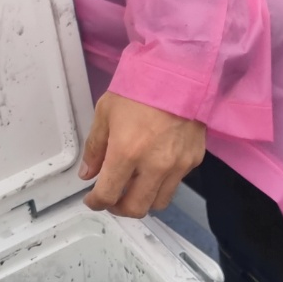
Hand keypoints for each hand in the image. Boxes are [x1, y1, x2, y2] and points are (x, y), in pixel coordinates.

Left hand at [79, 93, 205, 219]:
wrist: (180, 72)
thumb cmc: (138, 88)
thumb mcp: (105, 112)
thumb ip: (95, 147)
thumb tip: (88, 174)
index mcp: (126, 153)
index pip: (108, 195)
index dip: (96, 202)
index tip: (92, 199)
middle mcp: (154, 166)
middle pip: (135, 208)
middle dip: (119, 208)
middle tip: (112, 197)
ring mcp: (178, 165)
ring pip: (158, 202)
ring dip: (142, 199)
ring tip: (133, 185)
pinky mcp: (194, 160)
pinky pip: (175, 183)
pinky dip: (161, 183)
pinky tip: (153, 167)